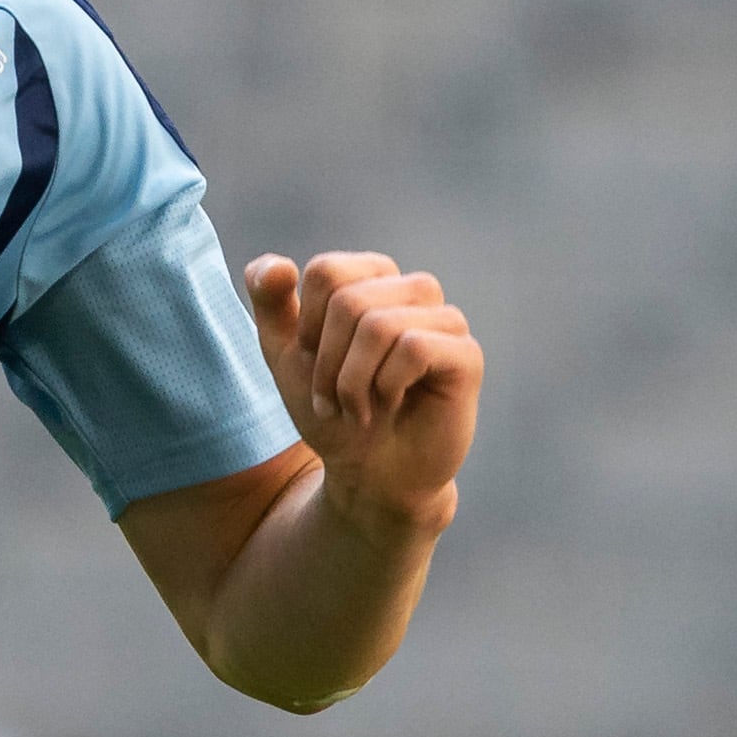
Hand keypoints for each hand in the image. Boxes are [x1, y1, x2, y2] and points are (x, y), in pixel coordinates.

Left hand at [243, 251, 481, 533]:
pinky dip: (386, 386)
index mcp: (373, 279)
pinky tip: (392, 406)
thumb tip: (276, 264)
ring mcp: (445, 320)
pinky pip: (414, 348)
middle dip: (327, 362)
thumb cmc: (330, 410)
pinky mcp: (466, 355)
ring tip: (360, 406)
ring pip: (379, 324)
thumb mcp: (284, 353)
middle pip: (348, 300)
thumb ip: (270, 301)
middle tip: (335, 399)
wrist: (368, 473)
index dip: (308, 328)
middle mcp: (413, 290)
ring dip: (353, 380)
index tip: (314, 364)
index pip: (326, 272)